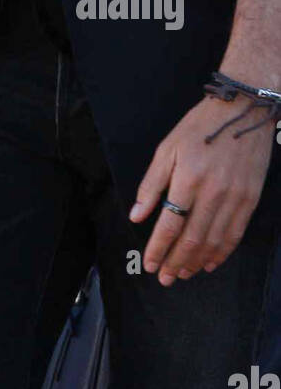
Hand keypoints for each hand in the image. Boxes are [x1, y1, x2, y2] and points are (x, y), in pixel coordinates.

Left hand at [129, 94, 273, 285]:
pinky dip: (222, 252)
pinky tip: (210, 262)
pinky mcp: (250, 199)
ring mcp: (235, 197)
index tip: (150, 264)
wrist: (243, 111)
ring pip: (214, 241)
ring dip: (197, 262)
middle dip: (176, 261)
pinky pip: (235, 234)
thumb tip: (137, 215)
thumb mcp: (167, 148)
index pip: (170, 223)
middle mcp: (213, 192)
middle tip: (165, 278)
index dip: (158, 248)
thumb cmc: (198, 127)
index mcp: (188, 178)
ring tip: (183, 273)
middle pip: (192, 238)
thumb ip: (151, 184)